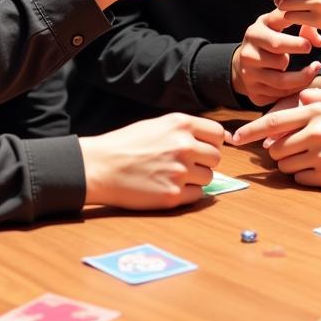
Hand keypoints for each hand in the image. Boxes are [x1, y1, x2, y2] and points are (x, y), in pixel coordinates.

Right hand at [80, 112, 226, 208]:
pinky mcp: (173, 195)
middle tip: (185, 163)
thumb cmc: (126, 144)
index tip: (203, 148)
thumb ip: (186, 130)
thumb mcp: (158, 125)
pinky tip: (168, 186)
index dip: (212, 142)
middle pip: (216, 157)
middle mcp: (184, 146)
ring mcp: (180, 172)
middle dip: (204, 161)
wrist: (100, 166)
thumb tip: (220, 138)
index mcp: (181, 124)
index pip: (218, 134)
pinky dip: (187, 194)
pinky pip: (197, 196)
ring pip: (208, 177)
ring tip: (172, 175)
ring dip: (195, 178)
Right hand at [230, 9, 320, 105]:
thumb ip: (301, 24)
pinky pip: (279, 95)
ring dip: (302, 78)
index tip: (309, 46)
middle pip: (279, 60)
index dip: (296, 44)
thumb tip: (320, 42)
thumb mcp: (278, 24)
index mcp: (255, 33)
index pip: (277, 40)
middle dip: (300, 60)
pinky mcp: (253, 92)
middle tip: (316, 63)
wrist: (245, 61)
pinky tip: (301, 83)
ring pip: (281, 82)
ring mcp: (249, 74)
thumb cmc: (268, 38)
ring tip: (313, 71)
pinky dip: (293, 90)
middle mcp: (248, 54)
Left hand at [233, 87, 320, 185]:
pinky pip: (300, 179)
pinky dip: (303, 175)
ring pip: (285, 166)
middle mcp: (314, 133)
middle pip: (275, 148)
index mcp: (314, 112)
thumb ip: (316, 97)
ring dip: (290, 163)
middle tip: (293, 147)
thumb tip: (299, 99)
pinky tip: (319, 166)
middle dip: (278, 150)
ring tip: (309, 156)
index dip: (250, 131)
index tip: (235, 138)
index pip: (272, 122)